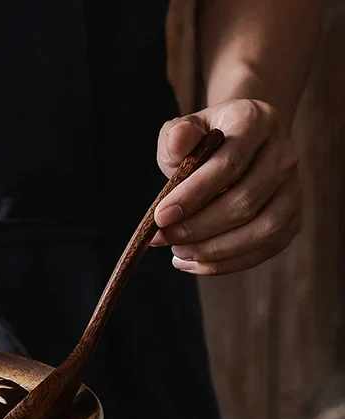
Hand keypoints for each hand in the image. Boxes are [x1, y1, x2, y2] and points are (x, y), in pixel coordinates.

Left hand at [151, 99, 300, 274]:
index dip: (193, 195)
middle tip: (162, 238)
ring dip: (215, 250)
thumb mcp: (183, 130)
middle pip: (245, 202)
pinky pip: (265, 249)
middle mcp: (283, 154)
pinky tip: (195, 263)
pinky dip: (228, 263)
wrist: (238, 145)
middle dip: (197, 228)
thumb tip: (179, 141)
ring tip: (178, 253)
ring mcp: (292, 188)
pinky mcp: (292, 218)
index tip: (160, 217)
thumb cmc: (203, 141)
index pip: (229, 163)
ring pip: (263, 230)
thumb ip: (176, 137)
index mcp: (256, 122)